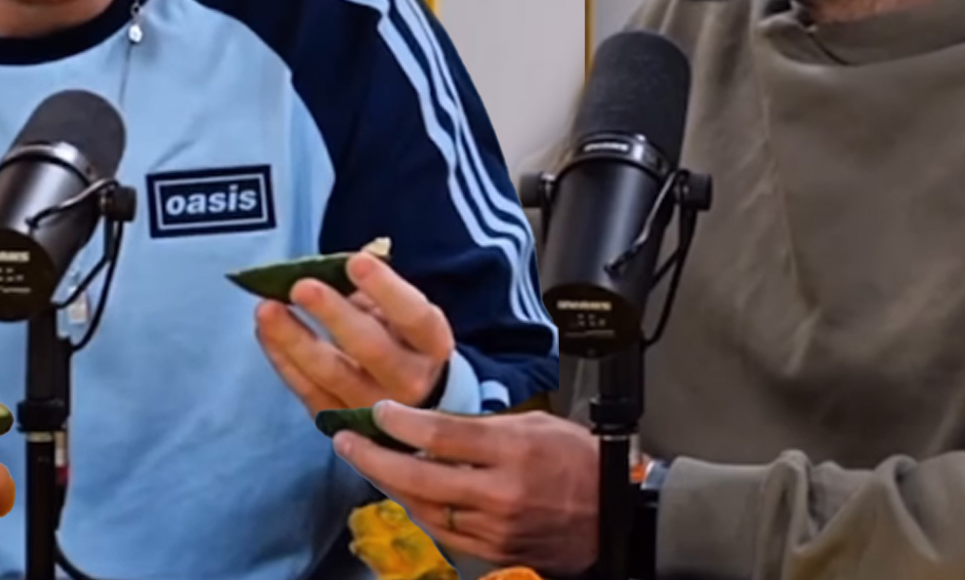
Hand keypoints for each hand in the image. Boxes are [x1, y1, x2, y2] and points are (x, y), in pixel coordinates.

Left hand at [255, 250, 454, 411]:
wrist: (415, 403)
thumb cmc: (403, 342)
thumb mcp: (403, 313)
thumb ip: (376, 290)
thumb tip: (338, 267)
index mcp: (432, 345)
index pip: (413, 316)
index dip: (386, 289)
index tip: (355, 262)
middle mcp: (411, 382)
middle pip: (371, 348)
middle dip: (334, 315)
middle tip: (301, 286)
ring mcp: (376, 410)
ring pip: (332, 374)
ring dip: (295, 339)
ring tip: (267, 309)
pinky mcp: (343, 424)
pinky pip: (308, 391)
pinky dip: (283, 360)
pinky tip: (265, 332)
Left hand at [332, 401, 599, 574]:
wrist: (618, 512)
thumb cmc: (579, 461)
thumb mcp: (534, 424)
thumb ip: (481, 426)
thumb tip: (430, 424)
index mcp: (513, 450)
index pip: (440, 436)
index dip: (400, 422)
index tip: (377, 411)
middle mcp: (501, 492)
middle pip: (419, 476)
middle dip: (374, 457)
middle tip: (346, 439)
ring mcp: (496, 527)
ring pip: (424, 507)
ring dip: (389, 484)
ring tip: (366, 462)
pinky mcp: (495, 552)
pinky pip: (442, 531)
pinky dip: (417, 510)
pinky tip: (402, 493)